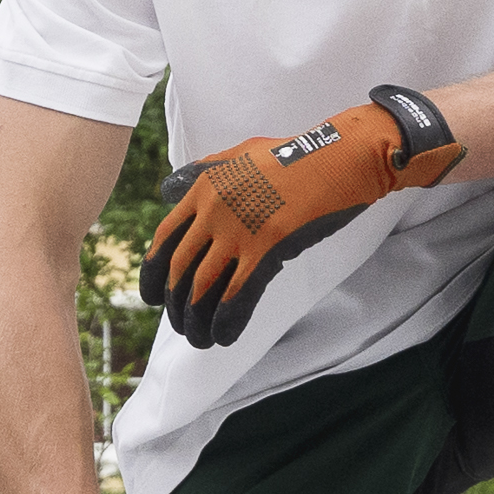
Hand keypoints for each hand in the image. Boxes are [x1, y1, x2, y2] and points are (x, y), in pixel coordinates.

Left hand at [139, 85, 464, 349]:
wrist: (341, 158)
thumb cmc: (295, 156)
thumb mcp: (238, 154)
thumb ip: (202, 173)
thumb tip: (170, 191)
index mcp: (204, 189)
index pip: (165, 238)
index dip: (153, 273)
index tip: (152, 297)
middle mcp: (214, 210)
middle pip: (180, 268)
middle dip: (176, 304)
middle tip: (179, 325)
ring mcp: (239, 229)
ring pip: (203, 286)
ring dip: (196, 319)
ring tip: (199, 339)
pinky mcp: (268, 246)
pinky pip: (238, 293)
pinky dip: (227, 320)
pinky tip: (223, 337)